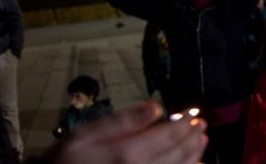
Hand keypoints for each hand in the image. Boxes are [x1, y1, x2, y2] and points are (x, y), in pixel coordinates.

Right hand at [42, 101, 206, 163]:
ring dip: (195, 153)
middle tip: (202, 125)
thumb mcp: (85, 134)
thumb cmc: (63, 162)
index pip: (168, 134)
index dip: (184, 122)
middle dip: (193, 136)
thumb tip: (155, 108)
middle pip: (178, 152)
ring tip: (202, 140)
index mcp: (127, 153)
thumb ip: (122, 121)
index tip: (194, 113)